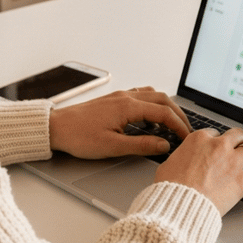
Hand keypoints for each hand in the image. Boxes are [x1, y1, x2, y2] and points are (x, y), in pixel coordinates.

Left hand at [48, 87, 190, 158]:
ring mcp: (120, 96)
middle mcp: (126, 97)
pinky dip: (152, 105)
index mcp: (128, 107)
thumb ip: (141, 145)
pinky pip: (141, 96)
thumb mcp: (112, 147)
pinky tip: (150, 118)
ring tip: (172, 124)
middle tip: (185, 131)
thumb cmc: (79, 137)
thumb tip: (164, 145)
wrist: (56, 127)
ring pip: (153, 95)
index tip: (186, 138)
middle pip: (162, 100)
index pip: (163, 113)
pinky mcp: (114, 100)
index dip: (179, 126)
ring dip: (166, 107)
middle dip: (178, 115)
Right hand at [154, 126, 242, 215]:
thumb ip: (181, 157)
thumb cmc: (170, 187)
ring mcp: (232, 162)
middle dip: (237, 141)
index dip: (215, 141)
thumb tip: (182, 160)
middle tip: (237, 147)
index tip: (216, 147)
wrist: (180, 205)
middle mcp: (219, 146)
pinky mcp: (242, 180)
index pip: (213, 133)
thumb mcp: (168, 164)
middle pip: (236, 135)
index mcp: (200, 139)